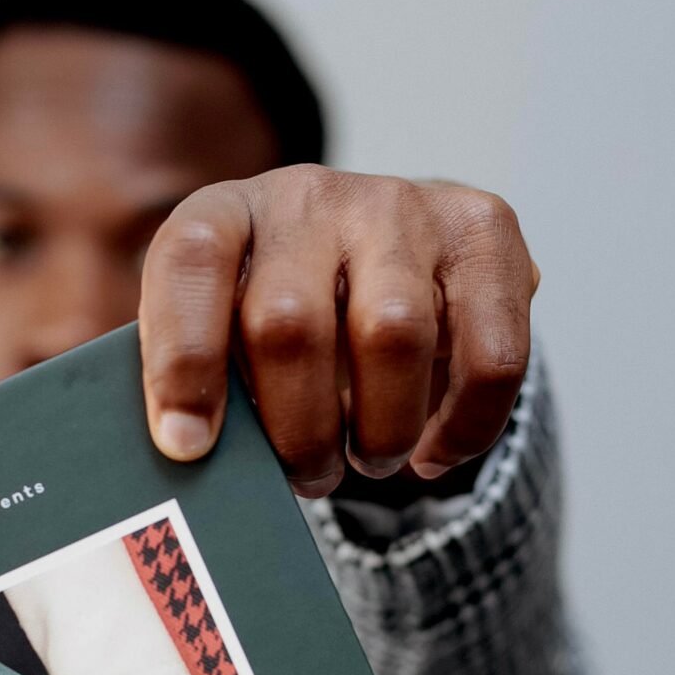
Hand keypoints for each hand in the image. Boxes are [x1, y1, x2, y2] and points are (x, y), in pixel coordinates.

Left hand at [139, 166, 539, 495]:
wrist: (374, 248)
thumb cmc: (278, 314)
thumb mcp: (224, 332)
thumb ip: (201, 385)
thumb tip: (193, 459)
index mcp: (225, 214)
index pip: (192, 263)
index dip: (185, 358)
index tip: (187, 445)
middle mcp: (309, 197)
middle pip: (292, 321)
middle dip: (298, 431)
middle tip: (307, 476)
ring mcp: (401, 207)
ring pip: (395, 333)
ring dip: (382, 430)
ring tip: (369, 460)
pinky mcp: (482, 232)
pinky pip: (489, 352)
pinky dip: (466, 426)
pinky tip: (434, 453)